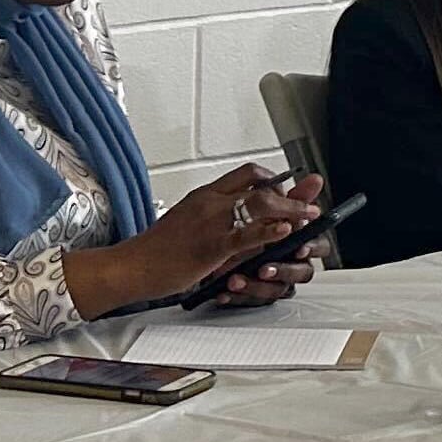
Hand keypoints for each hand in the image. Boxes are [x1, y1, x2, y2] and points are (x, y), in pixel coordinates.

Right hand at [63, 164, 319, 318]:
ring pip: (259, 204)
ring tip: (308, 215)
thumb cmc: (157, 252)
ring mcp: (211, 221)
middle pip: (258, 184)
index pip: (246, 174)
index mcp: (205, 196)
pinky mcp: (211, 245)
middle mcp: (210, 202)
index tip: (291, 186)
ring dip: (290, 209)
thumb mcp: (190, 226)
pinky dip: (270, 231)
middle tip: (309, 200)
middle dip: (290, 192)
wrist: (132, 266)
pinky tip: (286, 231)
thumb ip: (218, 223)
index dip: (273, 179)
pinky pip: (246, 234)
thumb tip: (246, 228)